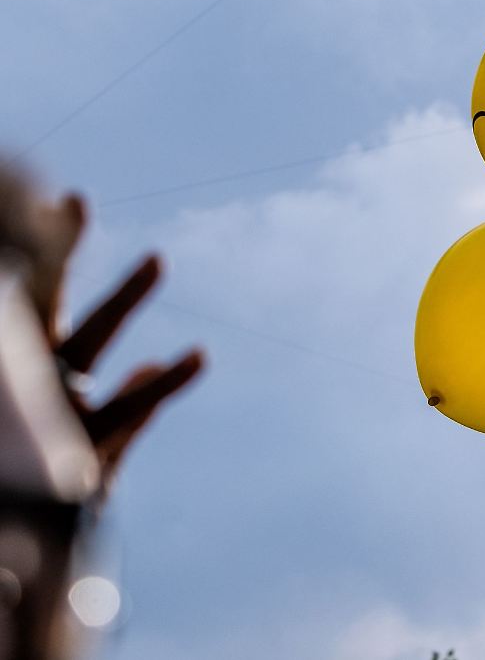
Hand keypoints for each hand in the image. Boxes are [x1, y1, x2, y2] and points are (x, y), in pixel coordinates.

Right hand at [30, 193, 203, 486]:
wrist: (30, 544)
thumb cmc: (64, 492)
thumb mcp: (97, 447)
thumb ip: (130, 407)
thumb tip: (146, 366)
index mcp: (30, 375)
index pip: (36, 300)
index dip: (48, 252)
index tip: (58, 199)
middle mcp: (34, 381)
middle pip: (43, 303)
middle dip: (55, 251)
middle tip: (72, 199)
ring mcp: (51, 407)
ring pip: (86, 339)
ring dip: (122, 298)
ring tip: (157, 258)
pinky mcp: (76, 443)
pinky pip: (128, 408)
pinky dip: (165, 386)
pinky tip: (195, 357)